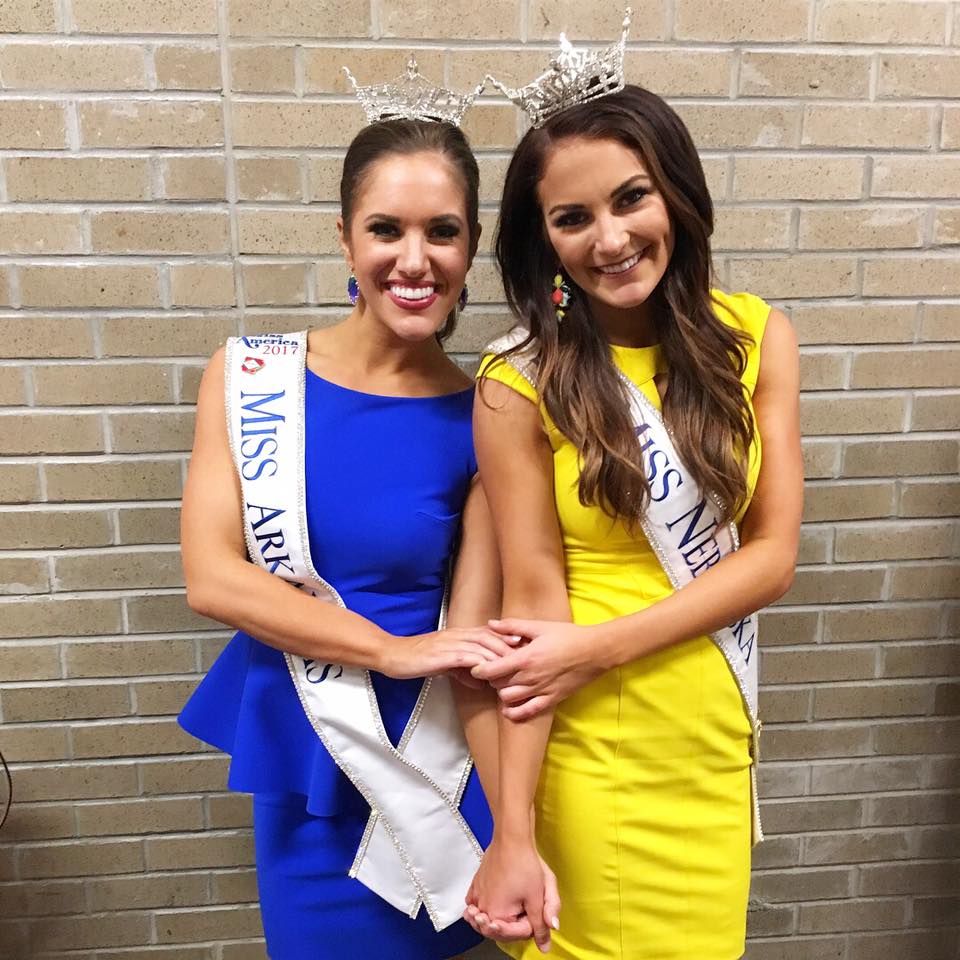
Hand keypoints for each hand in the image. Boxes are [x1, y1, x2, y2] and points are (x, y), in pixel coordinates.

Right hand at [380, 626, 519, 680]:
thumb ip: (463, 671)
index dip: (506, 638)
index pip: (488, 632)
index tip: (524, 647)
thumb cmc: (417, 660)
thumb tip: (482, 683)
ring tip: (514, 667)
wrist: (393, 655)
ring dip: (498, 655)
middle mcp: (456, 635)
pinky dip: (480, 664)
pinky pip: (466, 657)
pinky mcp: (442, 655)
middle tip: (526, 656)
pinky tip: (490, 672)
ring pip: (481, 646)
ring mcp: (449, 643)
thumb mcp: (444, 665)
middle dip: (509, 645)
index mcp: (458, 635)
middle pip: (489, 636)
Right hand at [463, 838, 559, 951]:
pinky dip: (480, 908)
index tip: (536, 914)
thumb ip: (541, 924)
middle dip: (512, 926)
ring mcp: (477, 895)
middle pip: (498, 929)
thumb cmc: (525, 864)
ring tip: (502, 917)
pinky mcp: (476, 885)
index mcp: (498, 914)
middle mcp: (483, 908)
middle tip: (523, 916)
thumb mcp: (539, 896)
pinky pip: (475, 903)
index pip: (515, 934)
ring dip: (493, 921)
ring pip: (485, 917)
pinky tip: (486, 907)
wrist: (511, 839)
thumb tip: (545, 947)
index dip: (530, 927)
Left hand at [471, 618, 605, 719]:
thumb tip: (490, 623)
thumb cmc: (568, 635)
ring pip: (509, 699)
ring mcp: (541, 690)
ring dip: (502, 693)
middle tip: (492, 670)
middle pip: (498, 684)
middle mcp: (531, 677)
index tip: (475, 666)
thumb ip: (513, 626)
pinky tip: (509, 708)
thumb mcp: (540, 626)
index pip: (493, 670)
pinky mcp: (552, 699)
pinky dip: (515, 713)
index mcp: (526, 658)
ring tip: (504, 683)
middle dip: (491, 678)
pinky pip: (528, 711)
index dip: (479, 669)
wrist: (595, 651)